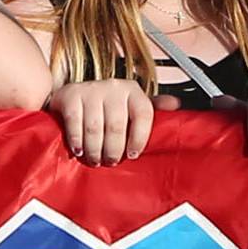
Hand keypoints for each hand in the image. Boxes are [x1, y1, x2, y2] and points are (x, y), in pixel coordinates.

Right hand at [46, 80, 164, 164]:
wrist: (73, 94)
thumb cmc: (107, 107)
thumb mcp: (132, 106)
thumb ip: (153, 108)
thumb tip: (176, 105)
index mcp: (133, 91)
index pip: (143, 114)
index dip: (139, 138)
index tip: (133, 155)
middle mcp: (114, 86)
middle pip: (117, 125)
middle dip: (113, 149)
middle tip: (111, 162)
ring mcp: (91, 89)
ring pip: (95, 127)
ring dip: (95, 149)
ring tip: (96, 160)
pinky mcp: (70, 94)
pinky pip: (75, 122)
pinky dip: (77, 140)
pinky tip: (79, 150)